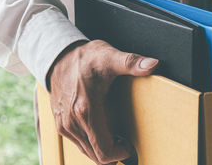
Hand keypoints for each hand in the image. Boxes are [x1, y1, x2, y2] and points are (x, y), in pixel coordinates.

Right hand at [48, 40, 158, 164]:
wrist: (59, 56)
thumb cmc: (85, 58)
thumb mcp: (110, 56)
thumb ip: (131, 62)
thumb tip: (152, 65)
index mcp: (86, 110)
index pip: (104, 150)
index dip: (120, 152)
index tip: (129, 144)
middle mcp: (72, 122)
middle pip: (96, 155)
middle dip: (113, 152)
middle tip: (125, 140)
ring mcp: (64, 125)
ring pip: (87, 152)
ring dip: (102, 148)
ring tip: (115, 135)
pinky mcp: (60, 125)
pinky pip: (78, 144)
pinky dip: (91, 143)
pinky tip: (101, 130)